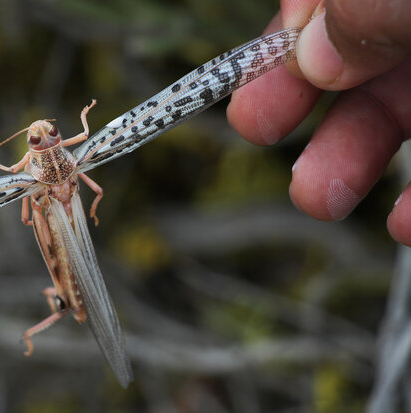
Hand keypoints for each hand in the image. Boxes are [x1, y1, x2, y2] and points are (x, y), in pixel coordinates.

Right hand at [227, 0, 410, 243]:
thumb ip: (362, 7)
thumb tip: (311, 55)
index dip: (290, 34)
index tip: (261, 79)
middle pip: (360, 56)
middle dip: (304, 100)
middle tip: (256, 130)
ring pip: (405, 110)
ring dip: (353, 158)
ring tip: (316, 199)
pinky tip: (403, 224)